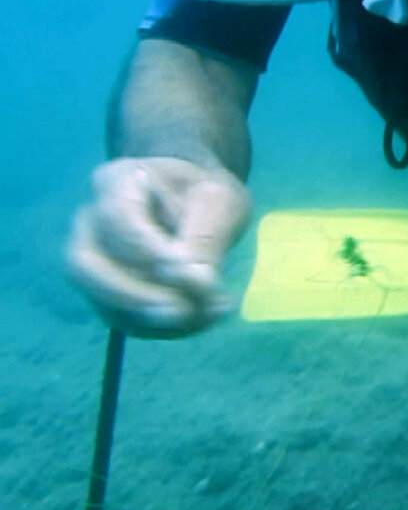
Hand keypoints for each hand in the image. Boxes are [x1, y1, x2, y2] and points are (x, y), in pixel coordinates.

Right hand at [66, 157, 250, 337]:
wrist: (196, 203)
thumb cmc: (204, 194)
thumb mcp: (219, 202)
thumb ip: (206, 237)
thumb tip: (194, 283)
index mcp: (116, 182)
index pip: (117, 217)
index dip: (148, 250)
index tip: (188, 273)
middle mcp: (90, 221)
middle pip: (86, 264)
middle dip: (134, 294)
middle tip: (183, 310)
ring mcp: (91, 259)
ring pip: (99, 298)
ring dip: (153, 318)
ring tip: (208, 314)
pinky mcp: (104, 292)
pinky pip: (121, 318)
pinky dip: (162, 327)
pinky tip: (203, 319)